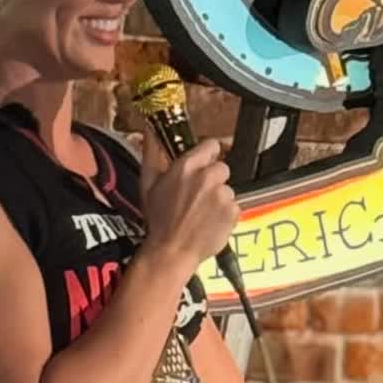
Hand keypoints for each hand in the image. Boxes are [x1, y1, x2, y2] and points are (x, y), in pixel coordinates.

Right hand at [143, 138, 238, 270]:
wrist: (172, 251)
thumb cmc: (158, 220)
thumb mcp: (148, 183)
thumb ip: (152, 153)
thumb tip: (150, 132)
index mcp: (186, 166)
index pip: (211, 144)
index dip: (209, 153)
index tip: (206, 160)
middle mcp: (207, 177)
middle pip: (221, 167)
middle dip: (212, 178)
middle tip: (197, 194)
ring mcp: (223, 194)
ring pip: (227, 188)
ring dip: (218, 197)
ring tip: (200, 212)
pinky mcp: (233, 211)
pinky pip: (234, 205)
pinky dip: (225, 212)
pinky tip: (209, 221)